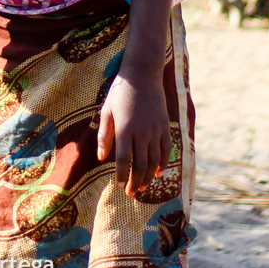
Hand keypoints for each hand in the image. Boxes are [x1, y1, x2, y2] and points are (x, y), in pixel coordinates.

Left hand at [97, 70, 168, 195]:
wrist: (142, 74)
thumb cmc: (120, 93)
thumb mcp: (106, 111)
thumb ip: (104, 135)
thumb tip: (101, 158)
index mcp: (125, 128)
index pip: (123, 159)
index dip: (122, 175)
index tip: (119, 185)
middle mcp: (142, 131)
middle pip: (140, 164)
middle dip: (136, 182)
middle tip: (131, 193)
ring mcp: (155, 129)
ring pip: (154, 160)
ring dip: (149, 176)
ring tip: (143, 187)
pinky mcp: (165, 126)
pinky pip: (166, 149)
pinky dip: (163, 164)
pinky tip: (159, 173)